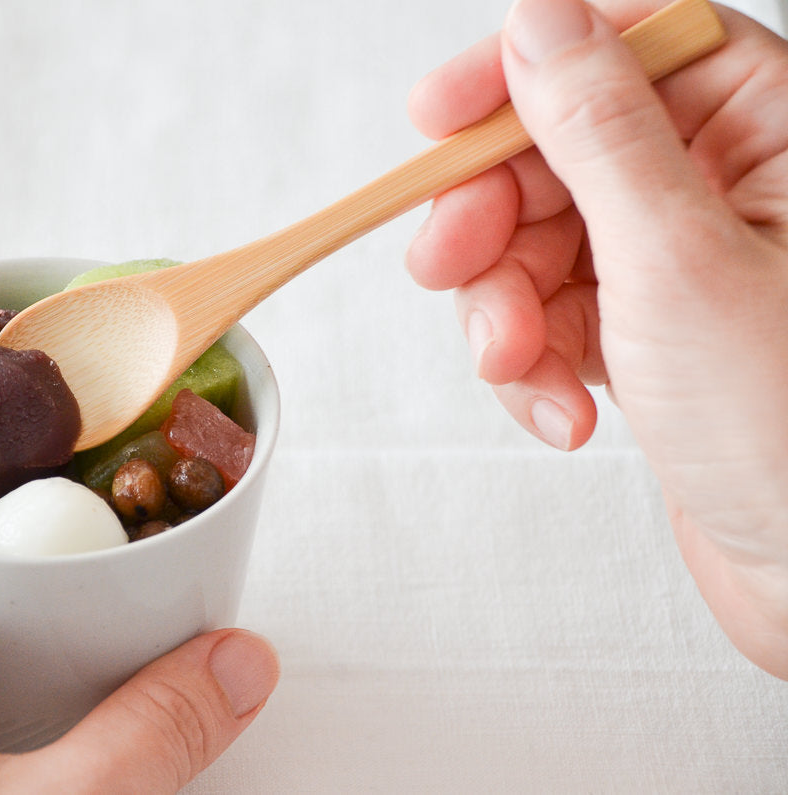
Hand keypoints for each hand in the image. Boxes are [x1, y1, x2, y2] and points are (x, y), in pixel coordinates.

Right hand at [406, 0, 787, 677]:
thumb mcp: (676, 260)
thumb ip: (599, 132)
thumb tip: (537, 27)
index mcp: (768, 133)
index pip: (627, 44)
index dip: (523, 71)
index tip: (438, 116)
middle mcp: (722, 186)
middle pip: (557, 151)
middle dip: (492, 221)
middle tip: (451, 265)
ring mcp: (675, 264)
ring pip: (537, 240)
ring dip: (504, 310)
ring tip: (523, 369)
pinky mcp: (642, 332)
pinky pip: (547, 313)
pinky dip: (533, 363)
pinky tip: (561, 410)